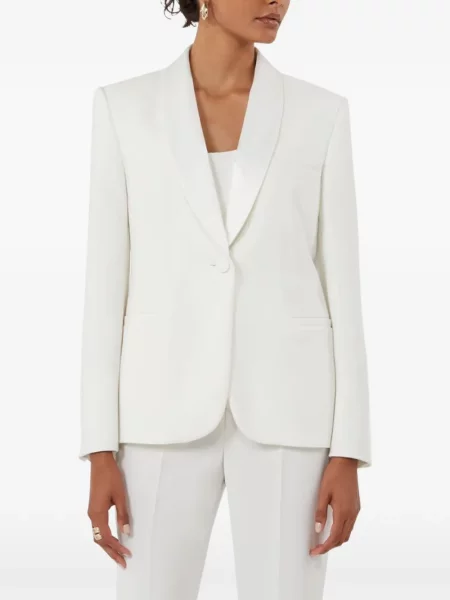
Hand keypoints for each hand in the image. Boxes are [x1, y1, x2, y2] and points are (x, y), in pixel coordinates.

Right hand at [87, 451, 131, 567]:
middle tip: (123, 562)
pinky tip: (112, 539)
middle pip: (100, 540)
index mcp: (97, 513)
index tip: (127, 554)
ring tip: (118, 554)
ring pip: (98, 535)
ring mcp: (92, 512)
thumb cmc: (111, 477)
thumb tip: (127, 532)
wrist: (100, 463)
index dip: (117, 547)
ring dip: (108, 546)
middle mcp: (92, 515)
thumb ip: (123, 515)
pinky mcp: (94, 508)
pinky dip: (105, 537)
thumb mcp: (120, 496)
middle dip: (111, 552)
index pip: (106, 537)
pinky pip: (98, 528)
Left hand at [309, 456, 359, 555]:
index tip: (316, 551)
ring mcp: (356, 510)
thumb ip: (320, 512)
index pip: (334, 536)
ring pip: (347, 532)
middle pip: (342, 538)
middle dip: (330, 546)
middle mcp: (352, 513)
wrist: (346, 462)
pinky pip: (350, 524)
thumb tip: (318, 529)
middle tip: (317, 549)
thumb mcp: (323, 493)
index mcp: (343, 511)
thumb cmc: (334, 475)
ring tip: (324, 541)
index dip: (325, 547)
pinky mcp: (356, 506)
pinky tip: (334, 529)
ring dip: (337, 540)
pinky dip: (342, 531)